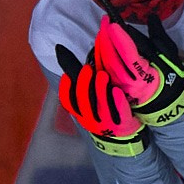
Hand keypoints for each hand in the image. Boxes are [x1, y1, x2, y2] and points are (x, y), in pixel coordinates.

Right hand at [55, 42, 147, 156]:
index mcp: (80, 112)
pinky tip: (117, 90)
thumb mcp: (90, 96)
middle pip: (83, 102)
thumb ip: (79, 77)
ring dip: (100, 90)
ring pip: (100, 106)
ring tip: (102, 75)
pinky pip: (118, 113)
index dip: (66, 89)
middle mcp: (90, 119)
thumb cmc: (103, 109)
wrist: (123, 134)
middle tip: (88, 69)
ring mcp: (105, 124)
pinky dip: (116, 102)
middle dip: (84, 84)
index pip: (67, 101)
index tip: (68, 75)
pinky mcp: (121, 125)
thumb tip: (60, 49)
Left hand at [93, 15, 183, 128]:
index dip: (119, 39)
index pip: (128, 55)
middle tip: (104, 21)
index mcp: (145, 76)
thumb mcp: (170, 57)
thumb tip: (151, 18)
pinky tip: (99, 46)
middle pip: (112, 60)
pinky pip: (104, 72)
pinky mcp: (115, 90)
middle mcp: (129, 84)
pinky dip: (101, 57)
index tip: (113, 23)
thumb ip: (158, 38)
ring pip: (105, 66)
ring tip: (102, 30)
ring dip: (101, 47)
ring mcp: (120, 89)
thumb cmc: (172, 79)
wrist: (169, 105)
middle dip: (106, 39)